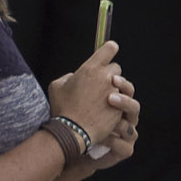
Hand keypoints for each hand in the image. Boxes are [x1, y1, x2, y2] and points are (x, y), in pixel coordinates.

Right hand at [46, 39, 139, 155]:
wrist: (72, 132)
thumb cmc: (62, 109)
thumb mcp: (57, 86)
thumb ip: (69, 76)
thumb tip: (76, 77)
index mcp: (90, 69)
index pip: (109, 48)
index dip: (110, 49)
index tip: (110, 50)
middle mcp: (105, 78)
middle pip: (116, 68)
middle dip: (109, 74)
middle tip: (99, 84)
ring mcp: (115, 93)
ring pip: (122, 85)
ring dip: (115, 89)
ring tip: (103, 99)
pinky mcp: (120, 108)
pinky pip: (123, 101)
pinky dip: (116, 105)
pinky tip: (106, 111)